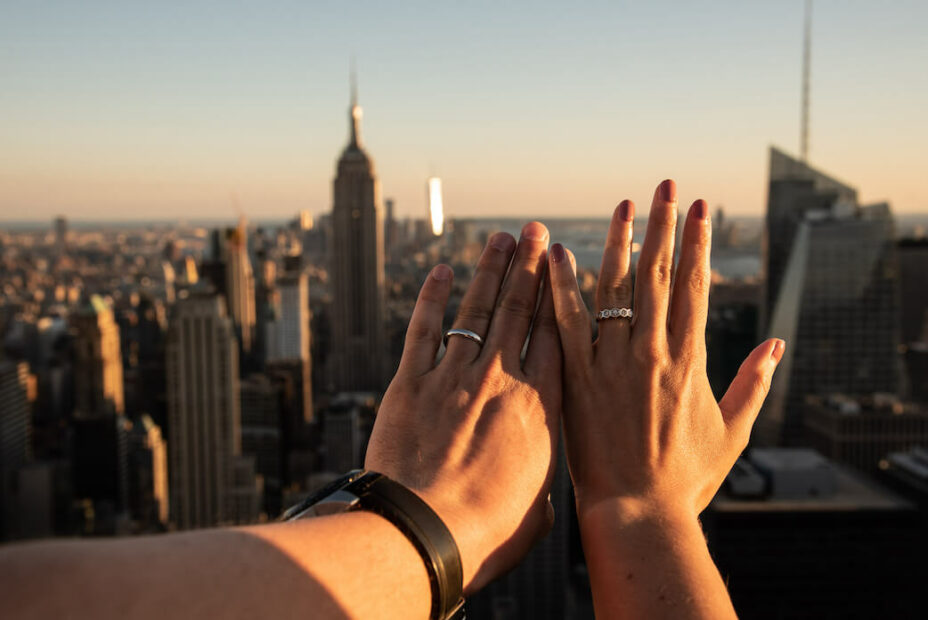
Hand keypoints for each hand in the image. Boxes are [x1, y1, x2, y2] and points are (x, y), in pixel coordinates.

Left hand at [365, 223, 560, 592]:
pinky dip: (431, 298)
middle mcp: (501, 380)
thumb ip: (541, 483)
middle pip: (519, 311)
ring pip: (476, 310)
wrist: (424, 533)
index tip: (566, 267)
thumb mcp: (535, 510)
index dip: (561, 296)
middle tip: (536, 233)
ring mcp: (454, 377)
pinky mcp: (411, 384)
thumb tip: (539, 486)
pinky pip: (423, 330)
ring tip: (502, 238)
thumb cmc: (487, 532)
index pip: (556, 336)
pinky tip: (441, 272)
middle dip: (530, 266)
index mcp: (540, 407)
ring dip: (489, 271)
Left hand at [548, 180, 783, 524]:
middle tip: (665, 186)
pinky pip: (566, 324)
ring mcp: (612, 364)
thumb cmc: (686, 479)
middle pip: (657, 276)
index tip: (700, 209)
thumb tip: (778, 344)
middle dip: (663, 227)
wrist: (638, 513)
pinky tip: (557, 254)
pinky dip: (562, 287)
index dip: (697, 245)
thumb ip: (754, 383)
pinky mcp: (576, 379)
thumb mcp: (733, 431)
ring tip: (621, 205)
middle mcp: (652, 353)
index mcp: (690, 362)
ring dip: (618, 243)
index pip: (694, 288)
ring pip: (614, 290)